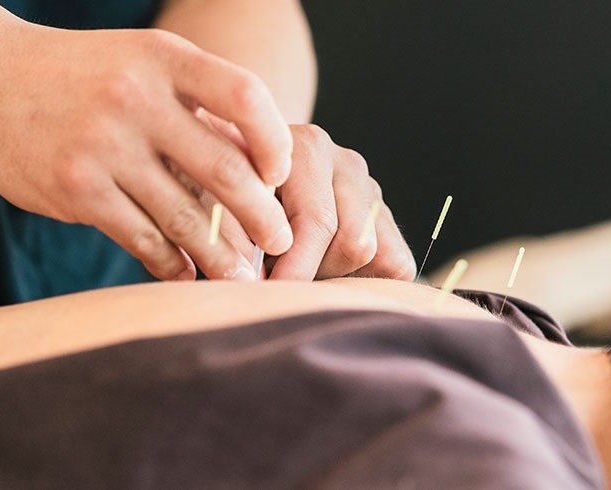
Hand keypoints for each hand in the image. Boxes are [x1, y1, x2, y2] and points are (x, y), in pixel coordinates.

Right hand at [0, 22, 294, 280]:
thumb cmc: (90, 77)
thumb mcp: (146, 66)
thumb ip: (200, 108)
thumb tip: (266, 170)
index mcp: (166, 59)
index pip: (245, 97)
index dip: (273, 142)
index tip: (280, 175)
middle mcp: (136, 98)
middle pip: (224, 168)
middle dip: (262, 216)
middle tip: (282, 242)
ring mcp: (103, 145)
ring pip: (184, 215)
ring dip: (221, 254)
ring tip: (243, 277)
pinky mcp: (75, 188)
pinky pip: (141, 237)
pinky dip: (170, 262)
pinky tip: (187, 275)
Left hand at [195, 114, 414, 280]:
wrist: (248, 182)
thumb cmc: (226, 197)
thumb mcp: (215, 204)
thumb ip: (229, 231)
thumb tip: (247, 277)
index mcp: (308, 149)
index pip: (318, 221)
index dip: (295, 268)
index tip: (271, 295)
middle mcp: (348, 163)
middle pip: (354, 243)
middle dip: (315, 273)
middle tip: (278, 286)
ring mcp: (373, 190)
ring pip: (374, 255)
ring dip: (335, 276)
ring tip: (296, 273)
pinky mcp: (388, 218)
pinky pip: (396, 263)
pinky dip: (366, 281)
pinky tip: (326, 274)